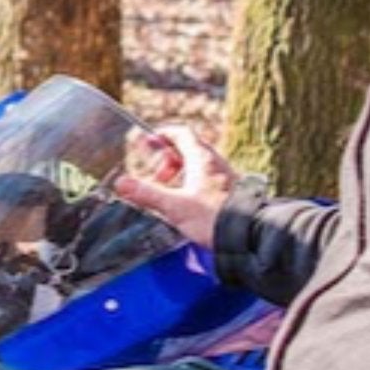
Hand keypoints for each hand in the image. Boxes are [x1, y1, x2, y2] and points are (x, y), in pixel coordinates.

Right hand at [112, 122, 237, 249]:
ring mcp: (225, 177)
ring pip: (199, 164)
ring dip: (181, 172)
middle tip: (157, 175)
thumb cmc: (214, 218)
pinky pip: (208, 178)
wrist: (248, 236)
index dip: (163, 134)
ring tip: (170, 191)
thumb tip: (121, 183)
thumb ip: (147, 194)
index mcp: (202, 158)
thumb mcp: (174, 206)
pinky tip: (187, 202)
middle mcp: (215, 163)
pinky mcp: (230, 192)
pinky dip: (193, 183)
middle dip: (169, 158)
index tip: (149, 142)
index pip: (182, 133)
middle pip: (190, 148)